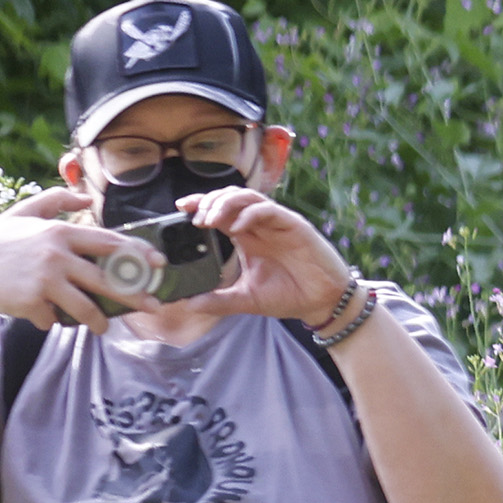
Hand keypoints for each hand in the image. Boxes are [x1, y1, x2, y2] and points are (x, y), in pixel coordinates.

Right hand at [0, 189, 147, 331]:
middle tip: (154, 307)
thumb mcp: (21, 214)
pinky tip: (42, 317)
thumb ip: (54, 202)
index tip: (158, 263)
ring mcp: (46, 279)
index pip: (108, 243)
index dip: (137, 253)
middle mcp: (56, 255)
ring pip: (87, 307)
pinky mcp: (33, 301)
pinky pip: (54, 319)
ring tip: (102, 327)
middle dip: (135, 296)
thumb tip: (86, 197)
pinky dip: (50, 321)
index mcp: (59, 233)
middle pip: (107, 279)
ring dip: (98, 321)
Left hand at [179, 183, 362, 330]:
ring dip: (225, 203)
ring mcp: (277, 223)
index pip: (219, 211)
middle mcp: (260, 226)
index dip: (199, 204)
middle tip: (196, 218)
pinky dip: (250, 214)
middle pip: (230, 197)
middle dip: (209, 201)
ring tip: (211, 219)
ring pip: (247, 197)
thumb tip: (188, 305)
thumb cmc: (289, 297)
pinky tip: (238, 227)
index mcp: (247, 237)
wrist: (322, 304)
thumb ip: (219, 301)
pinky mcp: (294, 226)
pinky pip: (269, 210)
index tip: (180, 208)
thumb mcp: (247, 300)